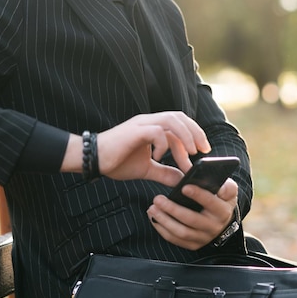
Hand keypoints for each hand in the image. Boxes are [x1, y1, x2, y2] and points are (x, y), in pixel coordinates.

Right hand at [62, 111, 210, 186]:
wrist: (92, 158)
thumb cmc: (115, 161)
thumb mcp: (146, 169)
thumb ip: (164, 172)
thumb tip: (181, 179)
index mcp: (151, 126)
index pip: (179, 124)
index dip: (193, 136)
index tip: (201, 154)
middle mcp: (148, 121)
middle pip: (179, 117)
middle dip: (195, 132)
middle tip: (203, 151)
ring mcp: (141, 124)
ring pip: (171, 120)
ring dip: (184, 136)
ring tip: (189, 153)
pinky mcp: (135, 131)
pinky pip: (156, 131)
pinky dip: (164, 144)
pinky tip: (160, 157)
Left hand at [146, 177, 237, 249]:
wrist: (222, 217)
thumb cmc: (220, 197)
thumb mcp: (227, 188)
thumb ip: (222, 183)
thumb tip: (216, 183)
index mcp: (222, 210)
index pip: (211, 202)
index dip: (198, 195)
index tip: (184, 187)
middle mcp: (214, 226)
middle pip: (192, 219)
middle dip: (173, 209)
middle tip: (158, 199)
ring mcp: (203, 237)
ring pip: (182, 232)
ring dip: (164, 220)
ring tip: (152, 208)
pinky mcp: (193, 244)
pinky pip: (176, 239)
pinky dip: (162, 229)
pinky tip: (154, 218)